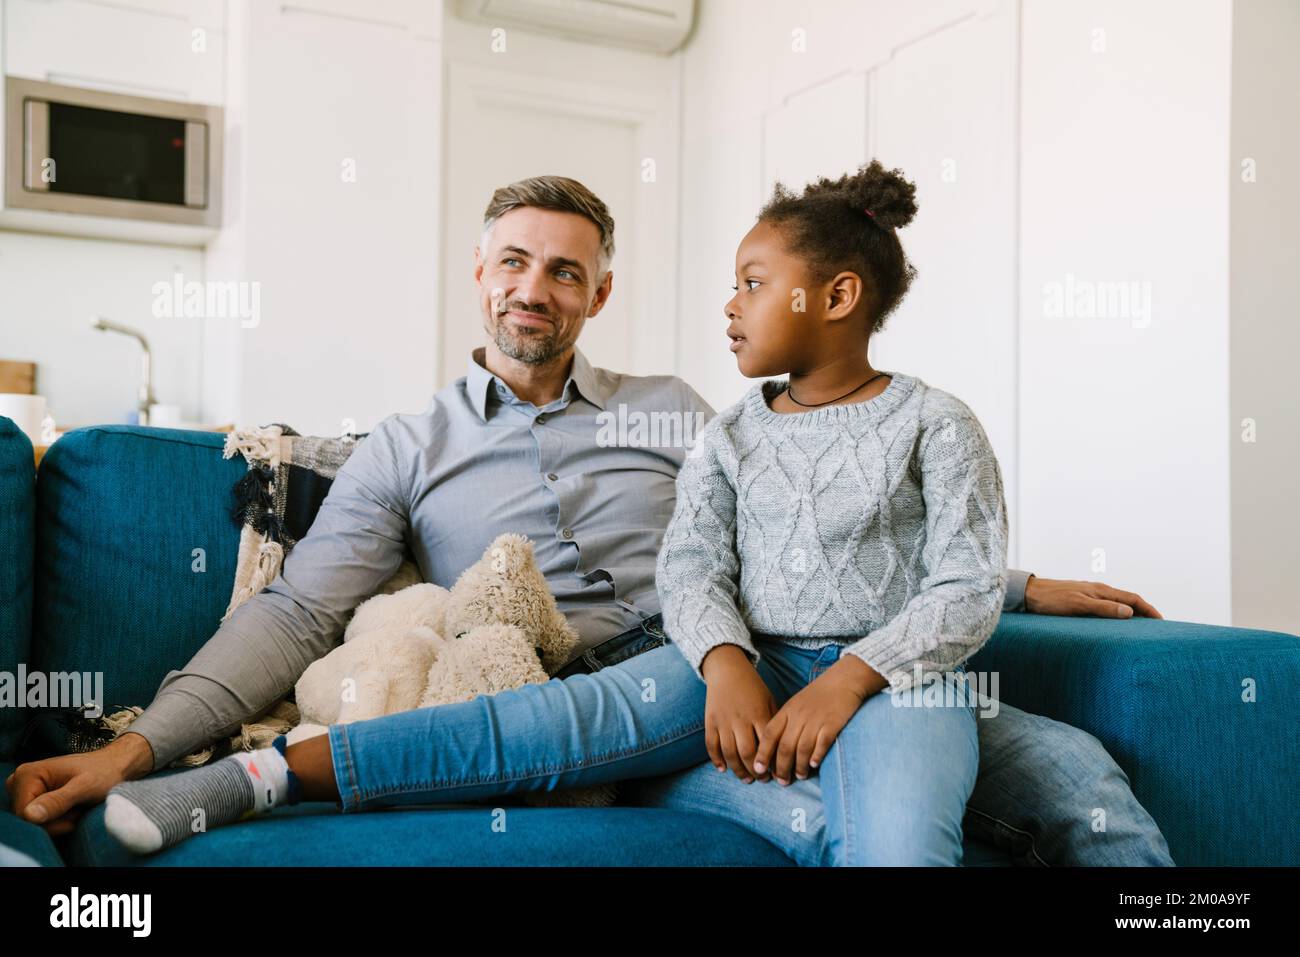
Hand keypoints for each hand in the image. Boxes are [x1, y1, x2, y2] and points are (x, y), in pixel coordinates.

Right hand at [4, 732, 153, 835]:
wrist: (114, 767)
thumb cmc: (103, 773)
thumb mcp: (84, 787)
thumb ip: (57, 801)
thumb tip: (28, 815)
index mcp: (27, 774)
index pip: (24, 815)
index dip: (49, 823)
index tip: (74, 814)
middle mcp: (18, 782)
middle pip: (28, 821)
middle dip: (55, 822)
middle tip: (78, 809)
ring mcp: (24, 792)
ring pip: (35, 823)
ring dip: (58, 822)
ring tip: (77, 807)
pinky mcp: (33, 799)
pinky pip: (40, 821)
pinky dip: (58, 821)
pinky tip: (72, 810)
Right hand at [700, 644, 778, 782]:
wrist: (727, 669)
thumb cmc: (752, 686)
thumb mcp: (768, 700)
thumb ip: (773, 722)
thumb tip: (782, 747)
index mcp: (758, 714)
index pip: (766, 745)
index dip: (772, 763)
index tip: (778, 775)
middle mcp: (740, 719)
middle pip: (747, 753)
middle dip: (755, 771)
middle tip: (762, 780)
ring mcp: (723, 721)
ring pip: (729, 753)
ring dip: (738, 770)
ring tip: (746, 779)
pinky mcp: (710, 721)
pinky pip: (711, 745)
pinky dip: (716, 759)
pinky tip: (723, 769)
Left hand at [752, 656, 880, 785]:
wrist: (843, 680)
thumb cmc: (818, 695)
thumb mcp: (796, 704)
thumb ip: (785, 722)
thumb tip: (775, 749)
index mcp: (787, 710)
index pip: (770, 734)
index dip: (763, 754)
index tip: (758, 769)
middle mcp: (799, 716)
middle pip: (785, 746)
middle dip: (781, 768)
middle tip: (782, 781)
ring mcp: (816, 719)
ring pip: (802, 749)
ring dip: (800, 766)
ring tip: (800, 776)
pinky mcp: (833, 723)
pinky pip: (822, 743)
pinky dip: (817, 756)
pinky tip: (815, 765)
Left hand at [1024, 575, 1161, 618]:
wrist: (1029, 594)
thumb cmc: (1051, 600)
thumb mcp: (1079, 605)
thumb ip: (1103, 608)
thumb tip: (1130, 613)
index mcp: (1101, 590)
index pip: (1133, 599)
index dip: (1149, 610)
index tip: (1162, 621)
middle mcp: (1098, 590)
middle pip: (1128, 600)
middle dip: (1144, 612)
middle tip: (1156, 627)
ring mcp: (1090, 594)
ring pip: (1117, 603)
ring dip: (1131, 614)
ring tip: (1139, 628)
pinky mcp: (1081, 600)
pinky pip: (1106, 607)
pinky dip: (1116, 614)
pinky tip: (1114, 624)